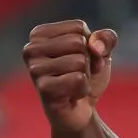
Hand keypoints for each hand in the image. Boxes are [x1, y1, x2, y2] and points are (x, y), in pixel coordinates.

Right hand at [22, 20, 116, 134]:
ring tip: (73, 84)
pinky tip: (72, 95)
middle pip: (78, 42)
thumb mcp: (103, 51)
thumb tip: (94, 45)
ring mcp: (34, 70)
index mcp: (39, 34)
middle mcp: (30, 49)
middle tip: (78, 73)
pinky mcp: (43, 89)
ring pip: (79, 61)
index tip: (81, 58)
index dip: (90, 44)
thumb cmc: (87, 75)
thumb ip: (106, 38)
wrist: (82, 110)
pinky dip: (83, 88)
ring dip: (85, 75)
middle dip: (88, 60)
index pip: (79, 27)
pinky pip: (78, 79)